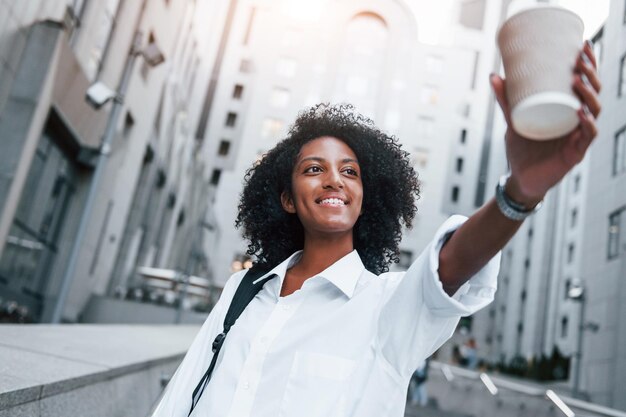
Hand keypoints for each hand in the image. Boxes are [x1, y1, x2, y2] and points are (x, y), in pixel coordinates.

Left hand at [490, 41, 601, 206]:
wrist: (520, 179)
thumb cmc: (522, 149)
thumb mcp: (513, 120)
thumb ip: (506, 100)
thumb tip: (494, 75)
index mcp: (568, 111)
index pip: (586, 84)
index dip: (589, 65)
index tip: (583, 46)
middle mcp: (578, 122)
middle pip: (594, 93)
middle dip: (590, 75)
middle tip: (579, 60)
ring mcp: (579, 137)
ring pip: (594, 111)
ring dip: (588, 94)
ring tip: (576, 81)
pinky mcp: (576, 153)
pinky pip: (587, 136)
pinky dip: (586, 123)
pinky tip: (580, 112)